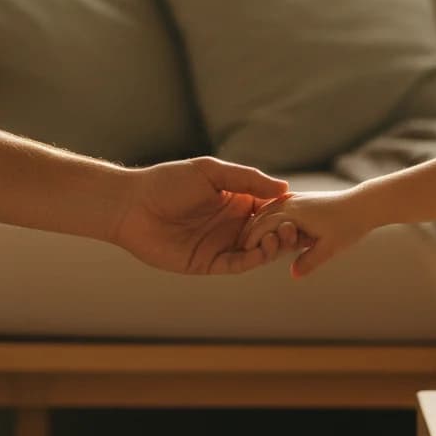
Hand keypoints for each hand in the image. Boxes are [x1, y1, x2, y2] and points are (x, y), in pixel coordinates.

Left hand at [112, 157, 302, 274]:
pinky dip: (254, 259)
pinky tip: (263, 249)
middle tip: (296, 228)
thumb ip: (246, 179)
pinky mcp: (209, 263)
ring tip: (280, 237)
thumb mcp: (210, 172)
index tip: (302, 208)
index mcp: (235, 200)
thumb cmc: (167, 181)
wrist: (132, 205)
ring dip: (272, 246)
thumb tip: (283, 188)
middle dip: (284, 231)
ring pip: (257, 250)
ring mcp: (221, 244)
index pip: (269, 208)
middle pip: (268, 232)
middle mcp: (232, 224)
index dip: (286, 210)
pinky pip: (238, 264)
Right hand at [243, 190, 368, 277]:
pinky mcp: (299, 198)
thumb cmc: (348, 226)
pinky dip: (265, 216)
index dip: (251, 239)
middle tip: (237, 248)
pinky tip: (263, 226)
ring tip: (247, 239)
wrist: (362, 205)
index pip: (263, 225)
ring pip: (266, 209)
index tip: (241, 252)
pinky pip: (275, 205)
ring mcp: (294, 198)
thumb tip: (293, 274)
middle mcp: (291, 202)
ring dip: (255, 222)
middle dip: (248, 231)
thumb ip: (310, 261)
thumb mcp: (330, 248)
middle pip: (260, 216)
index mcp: (294, 213)